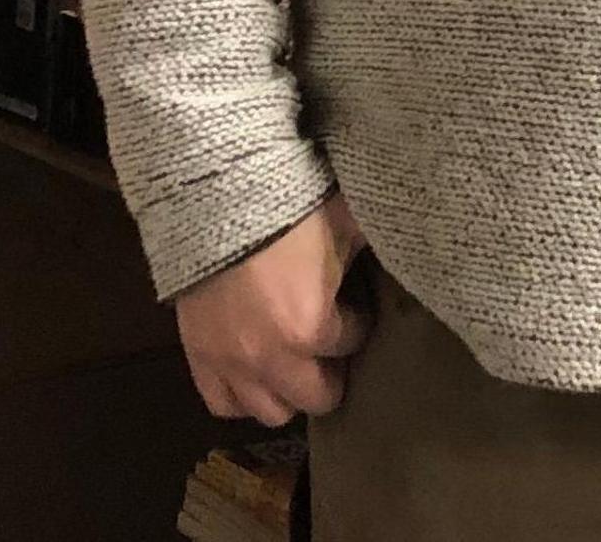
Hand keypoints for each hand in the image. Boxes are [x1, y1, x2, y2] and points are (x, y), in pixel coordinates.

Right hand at [171, 196, 368, 425]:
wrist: (215, 190)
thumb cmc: (288, 203)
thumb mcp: (344, 220)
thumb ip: (370, 250)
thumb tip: (403, 248)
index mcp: (309, 327)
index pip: (350, 344)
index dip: (357, 324)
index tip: (354, 308)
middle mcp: (268, 357)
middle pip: (315, 398)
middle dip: (330, 370)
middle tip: (328, 343)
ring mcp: (228, 360)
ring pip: (268, 411)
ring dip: (287, 390)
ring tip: (293, 362)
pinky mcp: (196, 352)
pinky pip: (220, 400)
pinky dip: (241, 392)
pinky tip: (255, 371)